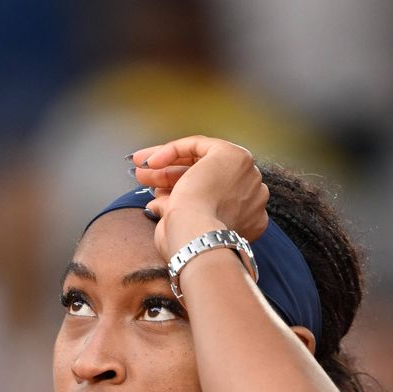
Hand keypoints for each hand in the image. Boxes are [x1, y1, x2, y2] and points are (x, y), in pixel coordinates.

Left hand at [129, 136, 269, 265]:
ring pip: (200, 163)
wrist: (197, 238)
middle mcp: (251, 193)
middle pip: (205, 178)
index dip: (179, 194)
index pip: (209, 196)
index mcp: (246, 217)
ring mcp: (245, 174)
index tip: (155, 195)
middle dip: (170, 178)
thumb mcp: (184, 230)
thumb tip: (157, 205)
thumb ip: (176, 214)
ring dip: (167, 166)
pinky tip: (150, 161)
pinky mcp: (232, 155)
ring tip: (141, 170)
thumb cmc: (189, 244)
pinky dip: (172, 151)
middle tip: (145, 179)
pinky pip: (197, 146)